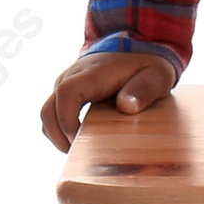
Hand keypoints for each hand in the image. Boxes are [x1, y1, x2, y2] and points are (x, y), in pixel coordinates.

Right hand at [40, 51, 178, 152]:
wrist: (135, 48)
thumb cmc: (146, 65)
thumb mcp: (156, 76)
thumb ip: (144, 90)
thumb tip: (126, 107)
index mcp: (92, 74)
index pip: (67, 94)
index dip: (67, 121)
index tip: (80, 141)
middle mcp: (72, 77)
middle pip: (48, 109)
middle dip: (59, 137)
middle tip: (80, 156)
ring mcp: (66, 84)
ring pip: (47, 114)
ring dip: (57, 136)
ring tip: (80, 152)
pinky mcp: (66, 92)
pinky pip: (53, 114)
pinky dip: (60, 131)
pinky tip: (79, 142)